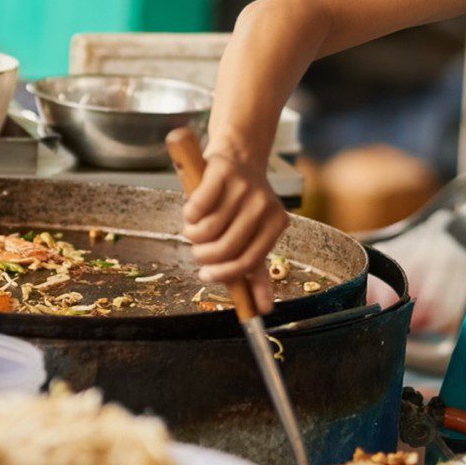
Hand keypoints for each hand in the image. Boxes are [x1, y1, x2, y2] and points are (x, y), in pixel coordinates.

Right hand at [182, 151, 289, 313]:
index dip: (224, 274)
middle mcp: (264, 205)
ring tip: (195, 227)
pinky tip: (193, 208)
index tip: (206, 276)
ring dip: (193, 234)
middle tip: (198, 250)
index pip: (249, 261)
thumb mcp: (254, 235)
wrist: (238, 154)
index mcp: (277, 223)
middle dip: (204, 256)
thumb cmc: (242, 203)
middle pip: (226, 248)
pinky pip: (197, 207)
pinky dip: (189, 213)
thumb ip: (257, 271)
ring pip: (207, 230)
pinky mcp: (223, 172)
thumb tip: (263, 310)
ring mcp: (244, 187)